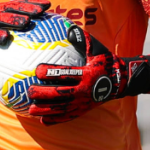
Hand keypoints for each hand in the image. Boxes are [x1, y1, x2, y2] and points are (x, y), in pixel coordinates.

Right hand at [0, 0, 49, 72]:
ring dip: (14, 19)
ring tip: (26, 22)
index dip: (34, 2)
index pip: (21, 2)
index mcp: (3, 9)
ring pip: (2, 18)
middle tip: (41, 11)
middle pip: (14, 7)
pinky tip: (5, 38)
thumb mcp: (3, 26)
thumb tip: (40, 31)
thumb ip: (18, 26)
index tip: (48, 4)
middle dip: (28, 8)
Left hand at [28, 25, 149, 124]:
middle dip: (44, 93)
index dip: (51, 72)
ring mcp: (84, 103)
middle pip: (61, 93)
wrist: (120, 81)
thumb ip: (82, 40)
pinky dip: (56, 120)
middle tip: (30, 91)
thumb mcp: (96, 49)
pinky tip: (43, 121)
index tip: (37, 70)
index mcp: (86, 74)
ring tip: (31, 109)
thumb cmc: (104, 62)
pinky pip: (68, 117)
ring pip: (62, 108)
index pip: (66, 74)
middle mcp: (85, 90)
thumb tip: (68, 28)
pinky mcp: (84, 110)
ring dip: (46, 109)